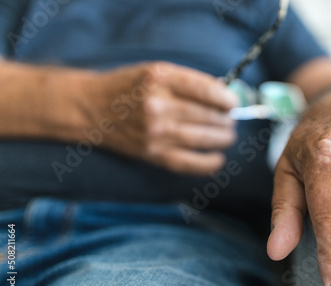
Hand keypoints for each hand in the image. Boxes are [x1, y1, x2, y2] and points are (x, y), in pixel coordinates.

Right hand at [85, 62, 238, 174]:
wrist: (92, 108)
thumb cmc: (128, 87)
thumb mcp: (156, 72)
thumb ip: (188, 81)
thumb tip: (224, 95)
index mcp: (160, 78)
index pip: (207, 90)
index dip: (227, 99)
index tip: (233, 103)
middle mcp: (158, 105)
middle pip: (209, 115)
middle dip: (227, 119)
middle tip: (231, 120)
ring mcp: (155, 132)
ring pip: (204, 138)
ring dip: (224, 138)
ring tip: (228, 135)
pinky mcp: (153, 154)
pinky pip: (189, 163)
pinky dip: (209, 163)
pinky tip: (218, 159)